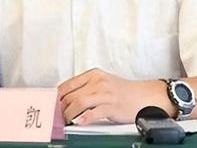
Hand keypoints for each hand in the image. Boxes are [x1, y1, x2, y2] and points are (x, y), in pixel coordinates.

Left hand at [57, 68, 174, 124]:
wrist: (144, 96)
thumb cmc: (123, 91)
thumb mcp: (103, 82)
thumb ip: (86, 87)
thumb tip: (66, 97)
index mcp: (94, 74)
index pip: (69, 84)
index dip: (58, 95)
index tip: (53, 103)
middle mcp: (99, 82)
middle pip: (72, 94)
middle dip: (62, 107)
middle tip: (57, 115)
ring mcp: (106, 94)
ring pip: (80, 103)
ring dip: (69, 114)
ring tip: (66, 120)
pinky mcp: (112, 106)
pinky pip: (94, 113)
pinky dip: (84, 118)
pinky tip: (80, 122)